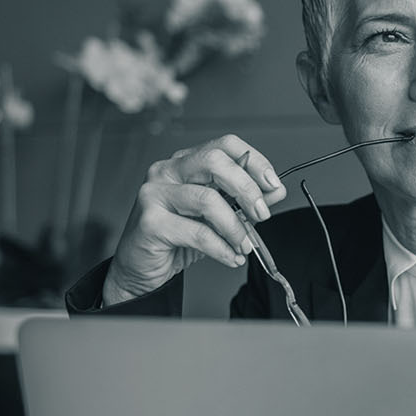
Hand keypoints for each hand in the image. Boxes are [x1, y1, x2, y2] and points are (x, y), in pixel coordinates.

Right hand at [101, 135, 289, 305]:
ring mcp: (154, 194)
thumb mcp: (217, 218)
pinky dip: (221, 248)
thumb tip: (275, 192)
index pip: (225, 145)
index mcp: (184, 163)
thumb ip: (244, 202)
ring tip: (245, 245)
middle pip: (215, 162)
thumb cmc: (175, 240)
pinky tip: (230, 256)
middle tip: (262, 213)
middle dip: (247, 189)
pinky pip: (196, 232)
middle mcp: (167, 171)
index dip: (254, 161)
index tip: (273, 184)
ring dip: (235, 227)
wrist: (140, 270)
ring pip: (207, 200)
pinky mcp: (150, 222)